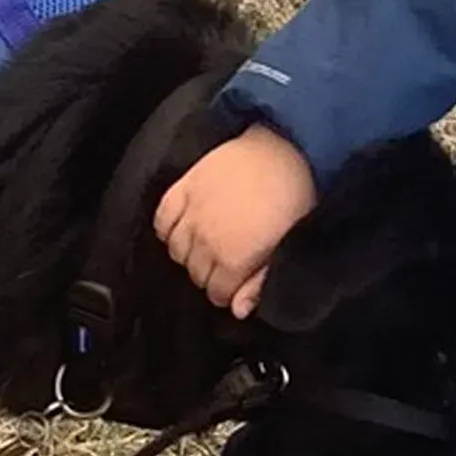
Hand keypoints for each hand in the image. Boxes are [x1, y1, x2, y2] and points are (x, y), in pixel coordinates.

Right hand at [156, 125, 321, 316]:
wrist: (286, 145)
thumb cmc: (294, 197)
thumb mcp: (287, 246)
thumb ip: (260, 282)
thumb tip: (238, 310)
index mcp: (233, 260)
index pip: (217, 293)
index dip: (228, 292)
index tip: (235, 282)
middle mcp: (205, 240)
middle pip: (195, 274)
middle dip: (210, 274)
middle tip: (225, 263)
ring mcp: (191, 214)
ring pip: (176, 251)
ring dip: (190, 254)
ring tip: (206, 246)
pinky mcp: (183, 188)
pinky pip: (162, 219)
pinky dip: (169, 228)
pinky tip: (183, 228)